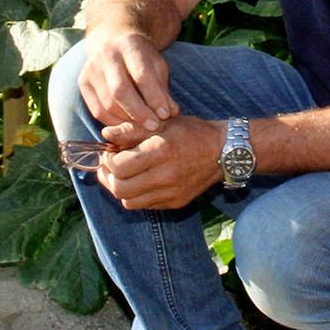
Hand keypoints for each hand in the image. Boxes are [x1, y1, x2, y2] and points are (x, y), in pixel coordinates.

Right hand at [75, 29, 178, 133]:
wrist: (111, 40)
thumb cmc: (140, 57)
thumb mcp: (156, 65)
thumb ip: (163, 88)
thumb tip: (171, 112)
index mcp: (129, 46)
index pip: (141, 75)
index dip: (154, 97)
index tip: (165, 115)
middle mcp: (107, 55)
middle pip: (120, 90)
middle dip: (139, 113)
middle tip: (153, 127)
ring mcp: (91, 69)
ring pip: (108, 104)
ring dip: (127, 121)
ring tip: (143, 128)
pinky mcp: (83, 82)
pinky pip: (97, 110)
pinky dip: (114, 123)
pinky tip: (127, 126)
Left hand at [95, 115, 222, 209]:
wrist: (223, 151)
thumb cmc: (191, 133)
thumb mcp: (161, 123)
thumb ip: (131, 130)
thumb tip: (105, 134)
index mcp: (160, 151)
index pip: (119, 166)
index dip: (108, 160)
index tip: (109, 153)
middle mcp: (165, 175)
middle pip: (121, 189)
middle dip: (108, 178)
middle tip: (108, 168)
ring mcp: (171, 192)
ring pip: (130, 202)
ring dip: (121, 190)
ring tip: (121, 176)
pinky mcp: (176, 202)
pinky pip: (146, 206)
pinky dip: (137, 196)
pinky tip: (139, 182)